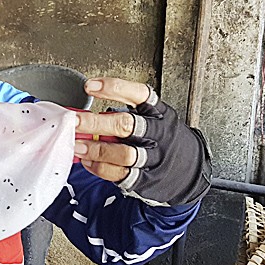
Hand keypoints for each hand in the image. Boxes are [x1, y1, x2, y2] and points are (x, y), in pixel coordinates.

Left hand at [72, 77, 211, 205]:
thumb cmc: (161, 138)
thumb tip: (83, 114)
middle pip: (126, 125)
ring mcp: (153, 157)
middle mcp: (158, 132)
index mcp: (158, 112)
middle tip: (74, 121)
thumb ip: (122, 113)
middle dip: (95, 123)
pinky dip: (100, 168)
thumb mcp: (151, 118)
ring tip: (77, 145)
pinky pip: (120, 173)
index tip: (89, 86)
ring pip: (123, 153)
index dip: (113, 88)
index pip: (138, 94)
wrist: (190, 170)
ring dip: (96, 149)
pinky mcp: (146, 178)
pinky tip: (87, 161)